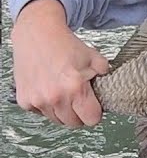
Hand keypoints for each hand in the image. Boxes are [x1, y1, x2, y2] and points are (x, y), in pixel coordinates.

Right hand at [10, 0, 110, 127]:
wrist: (37, 34)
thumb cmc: (65, 45)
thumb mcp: (94, 57)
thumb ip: (106, 74)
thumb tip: (111, 85)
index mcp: (75, 88)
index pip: (91, 119)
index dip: (95, 113)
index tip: (94, 106)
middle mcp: (55, 98)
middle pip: (74, 123)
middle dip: (80, 114)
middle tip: (80, 99)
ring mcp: (37, 100)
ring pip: (57, 120)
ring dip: (63, 111)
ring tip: (64, 92)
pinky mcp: (24, 100)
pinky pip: (41, 113)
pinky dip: (46, 106)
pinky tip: (49, 90)